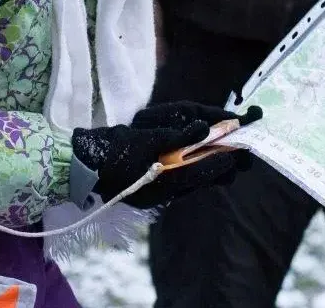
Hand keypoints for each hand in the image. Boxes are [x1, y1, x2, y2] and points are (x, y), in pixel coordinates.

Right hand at [72, 105, 259, 209]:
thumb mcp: (140, 139)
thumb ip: (173, 136)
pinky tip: (205, 160)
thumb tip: (203, 131)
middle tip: (243, 150)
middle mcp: (164, 192)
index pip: (200, 171)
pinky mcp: (154, 190)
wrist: (82, 168)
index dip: (222, 160)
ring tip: (230, 154)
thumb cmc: (109, 151)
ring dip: (213, 166)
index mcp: (161, 182)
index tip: (240, 149)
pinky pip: (183, 182)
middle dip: (223, 164)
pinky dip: (197, 170)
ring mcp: (159, 193)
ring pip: (195, 181)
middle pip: (202, 179)